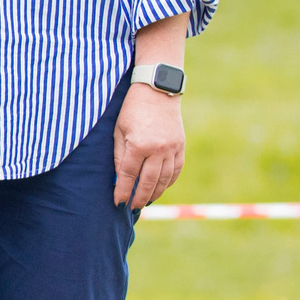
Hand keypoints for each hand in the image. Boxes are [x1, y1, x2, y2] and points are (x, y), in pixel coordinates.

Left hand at [113, 83, 184, 209]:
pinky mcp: (180, 146)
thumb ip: (119, 156)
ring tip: (146, 201)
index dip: (123, 191)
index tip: (118, 203)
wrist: (157, 90)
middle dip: (139, 197)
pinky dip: (169, 182)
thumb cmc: (132, 110)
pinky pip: (176, 170)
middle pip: (148, 182)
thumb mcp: (119, 131)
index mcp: (138, 145)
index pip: (129, 176)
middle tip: (132, 208)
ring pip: (165, 179)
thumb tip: (119, 179)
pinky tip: (161, 188)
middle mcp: (157, 149)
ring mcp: (172, 148)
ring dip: (155, 193)